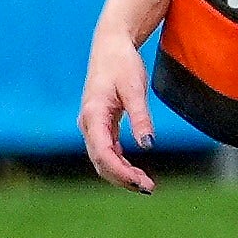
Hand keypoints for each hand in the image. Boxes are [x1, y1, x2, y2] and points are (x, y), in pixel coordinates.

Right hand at [81, 23, 159, 193]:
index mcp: (93, 115)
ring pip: (102, 159)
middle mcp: (88, 124)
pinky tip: (136, 170)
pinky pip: (106, 151)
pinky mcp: (100, 126)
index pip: (102, 153)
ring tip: (146, 184)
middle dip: (122, 178)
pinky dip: (120, 164)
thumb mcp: (135, 89)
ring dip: (121, 174)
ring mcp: (92, 126)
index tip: (141, 183)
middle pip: (100, 161)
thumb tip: (148, 146)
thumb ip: (141, 117)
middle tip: (149, 189)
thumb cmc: (122, 65)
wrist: (110, 48)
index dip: (120, 171)